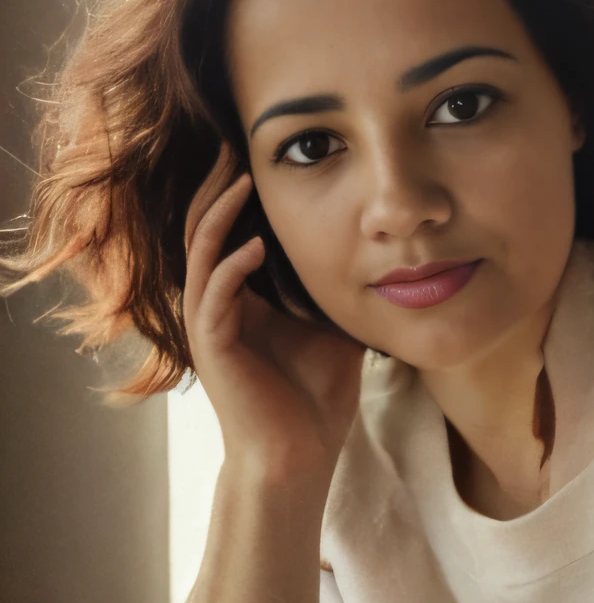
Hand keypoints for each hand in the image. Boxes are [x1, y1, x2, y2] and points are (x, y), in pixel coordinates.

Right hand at [183, 141, 366, 483]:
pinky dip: (230, 269)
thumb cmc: (315, 401)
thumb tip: (384, 258)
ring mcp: (209, 325)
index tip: (256, 152)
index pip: (227, 229)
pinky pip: (212, 297)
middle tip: (234, 143)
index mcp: (239, 297)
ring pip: (200, 254)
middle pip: (202, 228)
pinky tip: (252, 249)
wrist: (298, 458)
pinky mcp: (212, 349)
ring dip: (218, 216)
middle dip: (217, 185)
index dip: (236, 191)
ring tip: (240, 180)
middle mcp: (215, 304)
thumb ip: (341, 292)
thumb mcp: (337, 330)